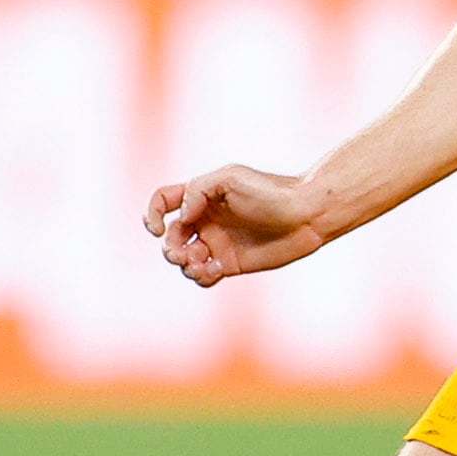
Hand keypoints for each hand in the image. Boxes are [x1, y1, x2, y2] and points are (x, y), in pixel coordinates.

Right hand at [142, 165, 329, 288]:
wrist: (305, 215)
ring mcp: (217, 243)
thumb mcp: (230, 178)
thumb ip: (197, 190)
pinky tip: (215, 270)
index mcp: (201, 197)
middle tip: (184, 254)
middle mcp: (205, 220)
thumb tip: (180, 217)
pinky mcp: (230, 263)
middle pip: (171, 238)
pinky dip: (201, 276)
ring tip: (202, 263)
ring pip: (183, 260)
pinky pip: (203, 276)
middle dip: (170, 249)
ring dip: (184, 265)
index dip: (151, 215)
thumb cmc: (271, 191)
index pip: (163, 202)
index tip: (158, 228)